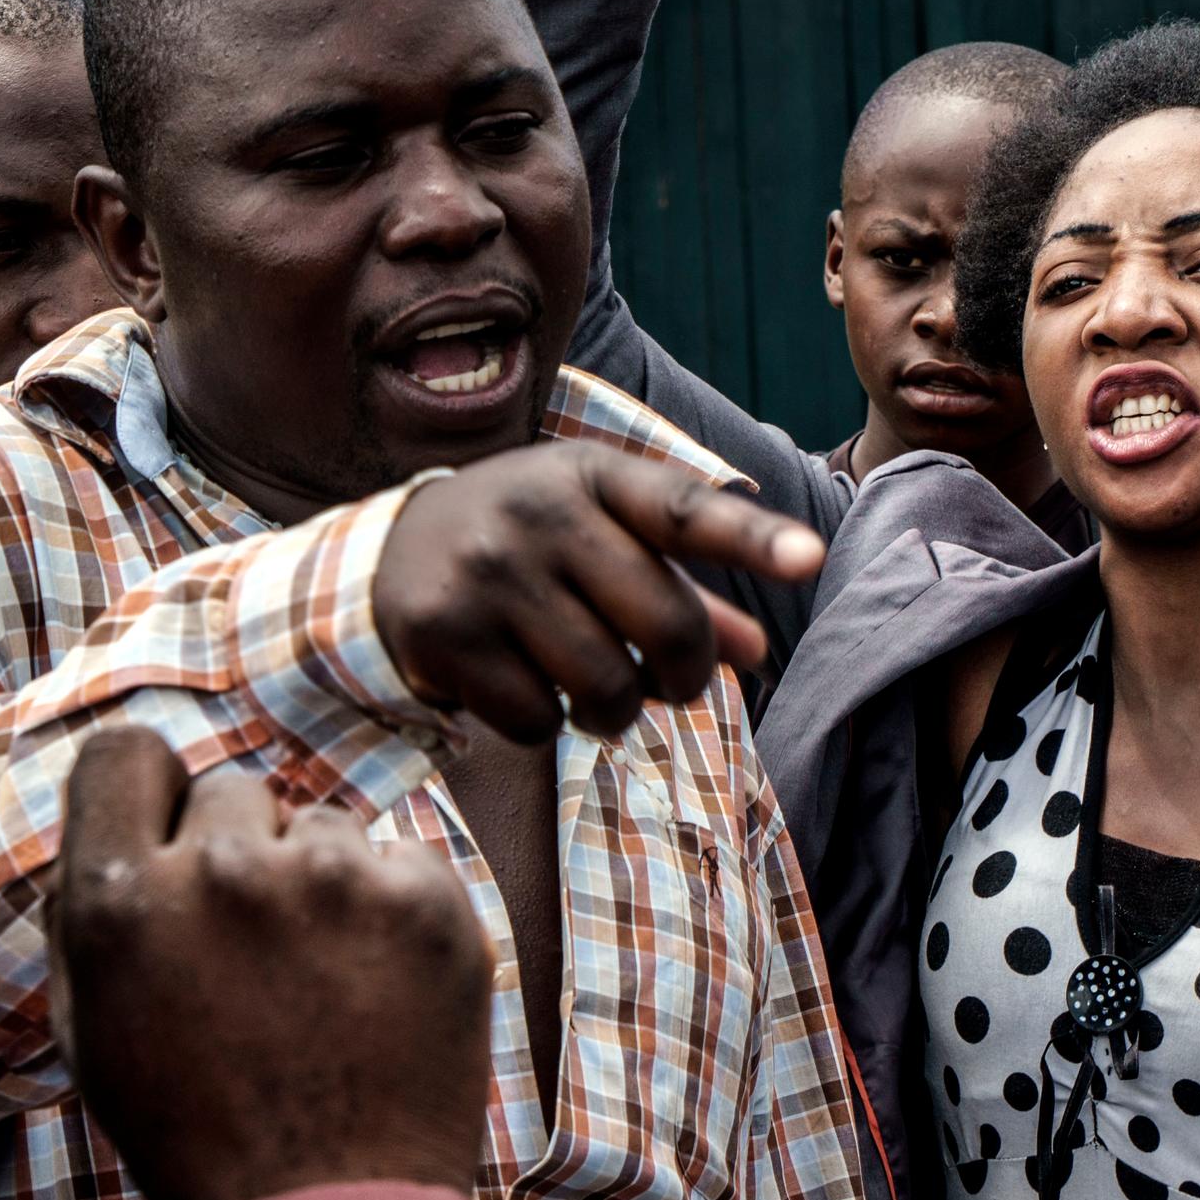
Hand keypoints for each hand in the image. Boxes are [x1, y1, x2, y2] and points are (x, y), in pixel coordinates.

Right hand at [49, 732, 491, 1199]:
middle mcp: (227, 873)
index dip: (150, 792)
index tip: (173, 835)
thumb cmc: (202, 1136)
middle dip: (239, 852)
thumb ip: (94, 909)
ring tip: (324, 989)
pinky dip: (393, 912)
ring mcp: (338, 882)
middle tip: (256, 952)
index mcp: (123, 904)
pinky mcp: (432, 902)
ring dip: (320, 884)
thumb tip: (117, 814)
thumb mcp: (95, 1032)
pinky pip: (401, 860)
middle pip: (232, 789)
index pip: (124, 753)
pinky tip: (380, 993)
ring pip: (324, 827)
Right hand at [374, 440, 823, 744]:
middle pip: (663, 625)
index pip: (683, 511)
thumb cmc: (530, 545)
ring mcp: (487, 574)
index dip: (752, 540)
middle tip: (670, 684)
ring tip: (595, 691)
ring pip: (604, 686)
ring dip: (615, 712)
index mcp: (592, 475)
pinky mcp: (444, 635)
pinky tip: (522, 688)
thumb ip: (683, 587)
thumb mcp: (602, 539)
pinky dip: (545, 724)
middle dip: (685, 675)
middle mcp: (539, 514)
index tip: (812, 559)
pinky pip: (537, 718)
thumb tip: (759, 651)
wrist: (387, 552)